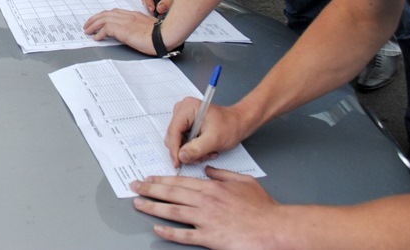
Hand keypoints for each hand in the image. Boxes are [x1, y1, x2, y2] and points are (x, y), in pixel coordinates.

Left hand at [83, 9, 158, 53]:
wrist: (164, 35)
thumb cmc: (160, 34)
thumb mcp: (147, 28)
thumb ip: (138, 27)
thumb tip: (131, 33)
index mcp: (133, 15)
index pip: (114, 12)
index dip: (104, 16)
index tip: (99, 20)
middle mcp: (127, 16)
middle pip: (106, 14)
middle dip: (95, 19)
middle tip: (88, 25)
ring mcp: (125, 21)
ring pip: (103, 19)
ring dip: (93, 25)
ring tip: (88, 31)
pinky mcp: (123, 29)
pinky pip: (106, 29)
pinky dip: (99, 33)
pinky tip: (96, 38)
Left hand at [130, 168, 280, 248]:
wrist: (274, 229)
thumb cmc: (263, 209)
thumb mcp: (243, 182)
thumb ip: (223, 174)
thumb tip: (208, 170)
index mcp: (212, 187)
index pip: (180, 181)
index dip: (161, 180)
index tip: (149, 179)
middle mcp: (205, 201)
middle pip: (171, 193)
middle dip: (150, 189)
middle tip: (135, 187)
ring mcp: (206, 220)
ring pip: (172, 211)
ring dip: (152, 207)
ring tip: (138, 204)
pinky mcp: (209, 238)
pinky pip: (184, 234)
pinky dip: (169, 232)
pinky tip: (157, 228)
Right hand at [143, 0, 182, 13]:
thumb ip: (168, 1)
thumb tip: (159, 8)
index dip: (148, 0)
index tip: (152, 8)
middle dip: (149, 5)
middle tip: (154, 12)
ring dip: (152, 7)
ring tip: (158, 13)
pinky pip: (152, 2)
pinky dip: (155, 7)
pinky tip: (159, 11)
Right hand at [165, 101, 243, 168]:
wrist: (239, 123)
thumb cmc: (230, 126)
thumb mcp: (214, 139)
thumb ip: (197, 149)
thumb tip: (181, 157)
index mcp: (187, 108)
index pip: (173, 131)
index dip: (174, 149)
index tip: (178, 164)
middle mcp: (182, 110)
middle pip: (173, 136)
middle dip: (186, 151)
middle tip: (202, 157)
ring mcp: (183, 117)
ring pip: (178, 141)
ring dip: (191, 151)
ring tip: (208, 152)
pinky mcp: (186, 124)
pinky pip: (182, 141)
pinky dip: (193, 149)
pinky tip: (206, 150)